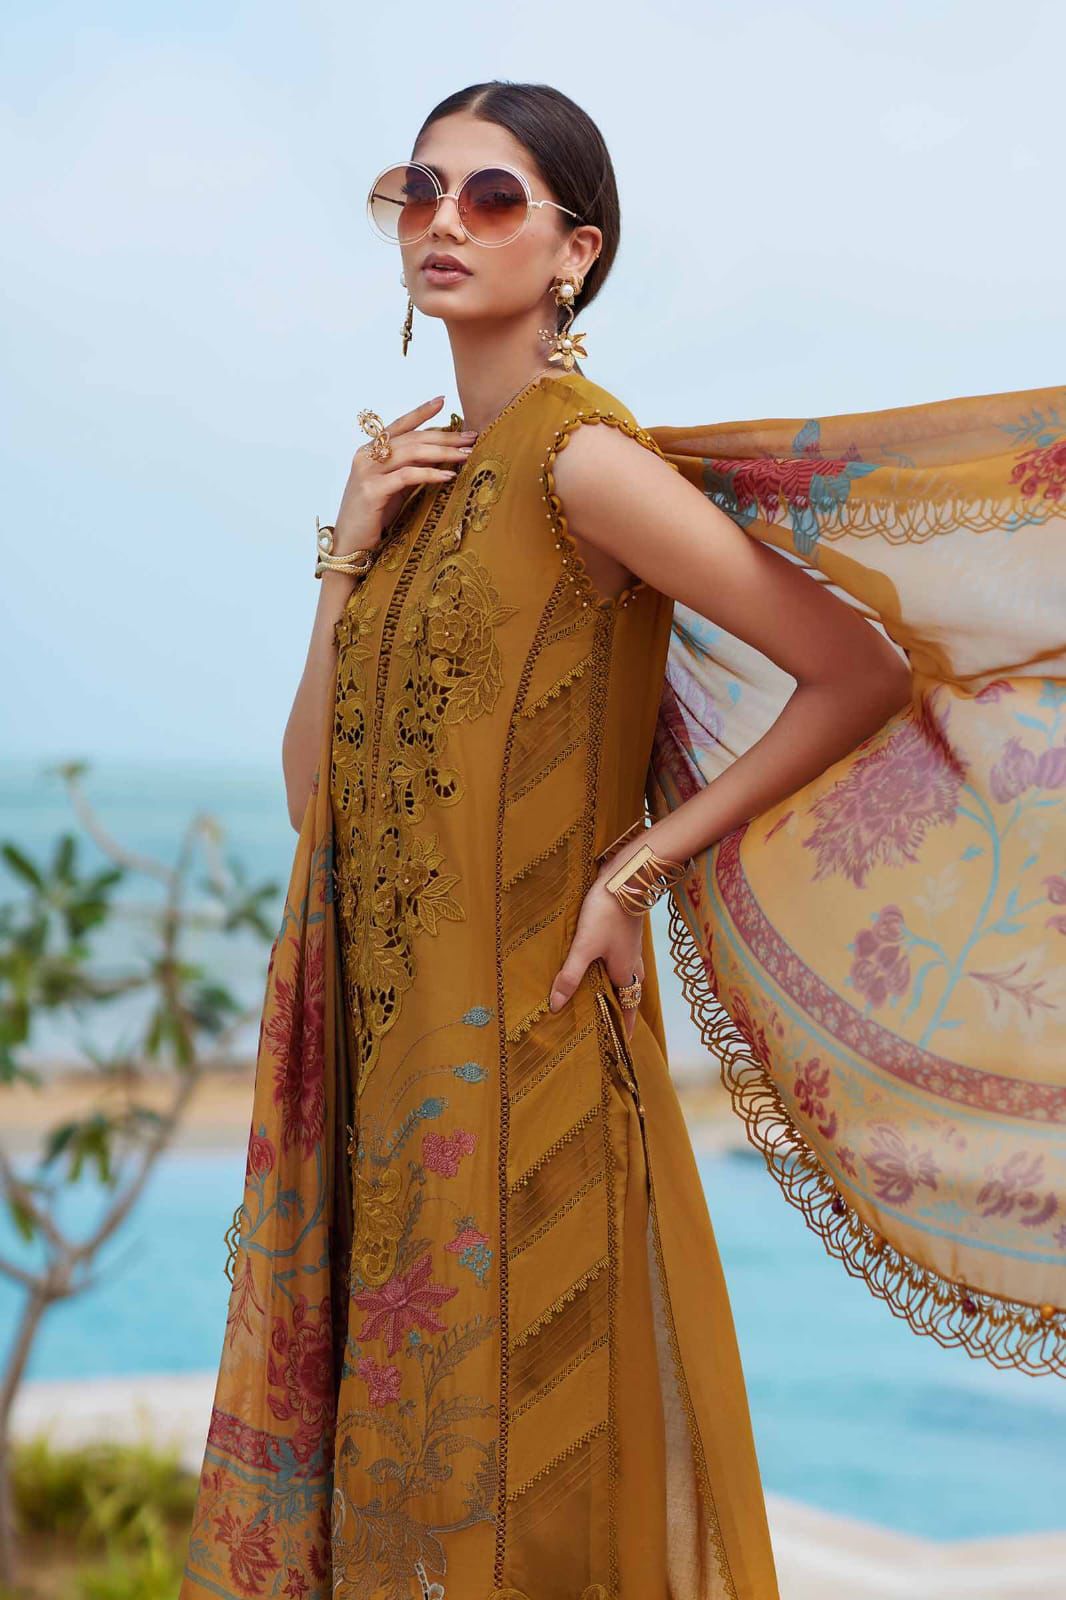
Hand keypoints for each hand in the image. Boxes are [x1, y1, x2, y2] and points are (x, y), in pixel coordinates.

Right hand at [331, 396, 476, 556]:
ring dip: (442, 453)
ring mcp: (367, 472)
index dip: (420, 412)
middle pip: (412, 438)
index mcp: (370, 452)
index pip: (399, 425)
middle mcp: (366, 456)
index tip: (442, 401)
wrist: (350, 545)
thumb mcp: (394, 488)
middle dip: (444, 436)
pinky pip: (407, 476)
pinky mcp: (371, 491)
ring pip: (411, 452)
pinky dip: (430, 474)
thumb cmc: (374, 517)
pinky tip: (448, 477)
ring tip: (465, 455)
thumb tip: (440, 456)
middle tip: (471, 437)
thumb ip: (410, 469)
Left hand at [547, 866, 644, 1040]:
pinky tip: (603, 957)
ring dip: (620, 986)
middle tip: (611, 1021)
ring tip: (606, 992)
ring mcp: (631, 946)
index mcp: (624, 972)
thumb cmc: (606, 914)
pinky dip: (617, 965)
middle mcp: (631, 962)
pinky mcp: (626, 930)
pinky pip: (624, 956)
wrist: (626, 878)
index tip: (625, 1044)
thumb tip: (556, 1007)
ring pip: (628, 973)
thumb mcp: (584, 947)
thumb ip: (570, 976)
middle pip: (628, 992)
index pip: (629, 1008)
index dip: (627, 1026)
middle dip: (621, 1008)